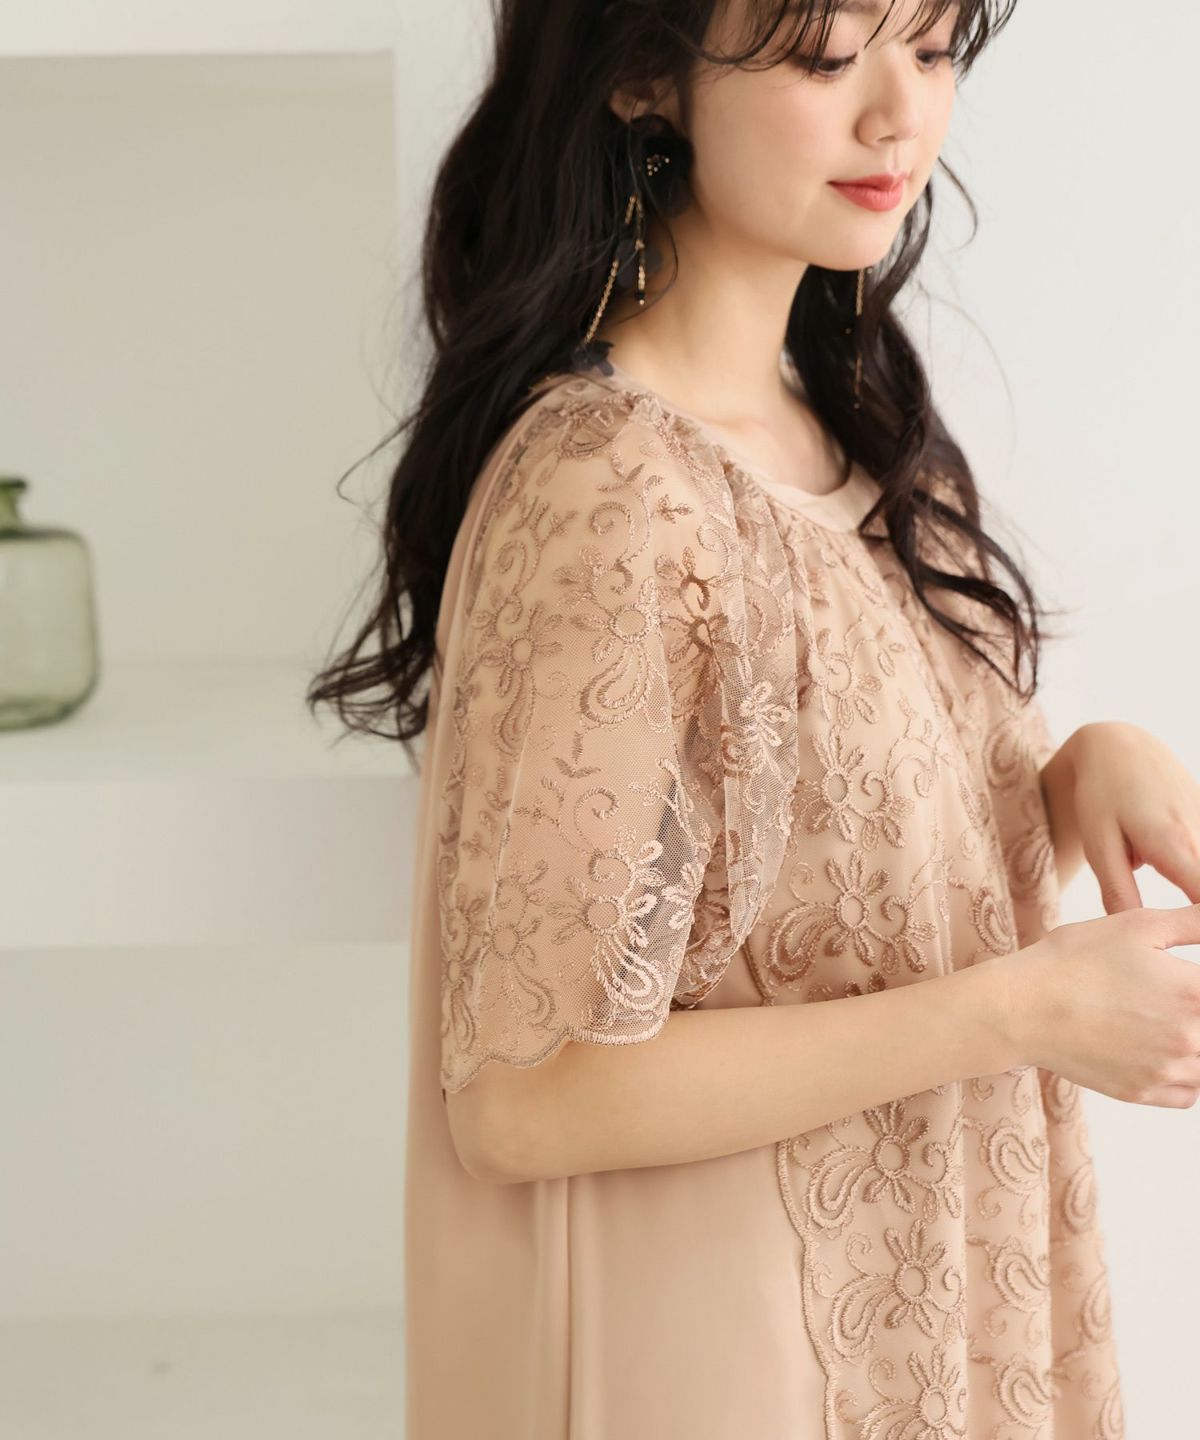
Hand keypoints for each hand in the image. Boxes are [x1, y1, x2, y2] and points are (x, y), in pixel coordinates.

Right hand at [999, 903, 1199, 1107]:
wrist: (1021, 1009)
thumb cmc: (1073, 961)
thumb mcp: (1138, 925)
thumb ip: (1194, 922)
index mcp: (1195, 992)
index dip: (1199, 984)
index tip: (1187, 980)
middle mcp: (1190, 1038)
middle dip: (1197, 1012)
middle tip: (1164, 997)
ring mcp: (1166, 1070)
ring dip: (1197, 1045)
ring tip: (1164, 1020)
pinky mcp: (1142, 1092)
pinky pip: (1188, 1093)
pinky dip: (1185, 1075)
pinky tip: (1161, 1050)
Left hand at [1046, 722, 1199, 913]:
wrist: (1120, 745)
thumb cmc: (1102, 793)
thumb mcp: (1099, 843)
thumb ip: (1118, 890)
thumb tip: (1132, 931)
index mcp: (1175, 847)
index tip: (1188, 937)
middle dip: (1198, 916)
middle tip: (1177, 922)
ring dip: (1195, 895)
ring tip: (1140, 865)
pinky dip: (1193, 875)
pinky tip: (1176, 879)